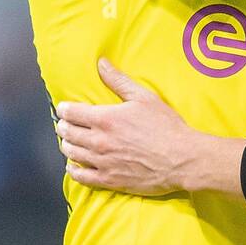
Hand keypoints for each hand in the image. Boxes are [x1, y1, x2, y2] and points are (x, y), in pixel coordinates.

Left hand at [54, 58, 245, 195]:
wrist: (182, 159)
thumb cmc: (167, 128)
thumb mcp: (144, 98)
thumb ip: (118, 81)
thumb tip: (101, 64)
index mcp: (105, 119)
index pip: (69, 112)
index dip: (64, 109)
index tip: (65, 109)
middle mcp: (99, 141)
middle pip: (66, 133)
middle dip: (63, 126)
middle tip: (66, 125)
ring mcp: (102, 162)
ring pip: (70, 153)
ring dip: (67, 146)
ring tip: (70, 142)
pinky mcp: (108, 180)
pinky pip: (80, 176)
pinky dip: (73, 170)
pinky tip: (75, 165)